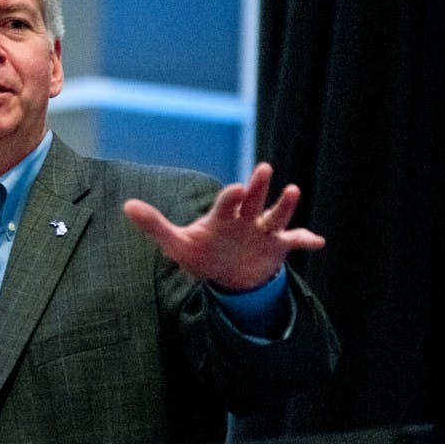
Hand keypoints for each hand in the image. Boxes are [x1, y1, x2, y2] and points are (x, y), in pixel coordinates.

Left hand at [123, 163, 324, 290]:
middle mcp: (245, 219)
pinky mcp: (278, 247)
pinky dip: (306, 240)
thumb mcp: (177, 243)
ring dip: (284, 206)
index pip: (226, 204)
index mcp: (222, 216)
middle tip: (264, 169)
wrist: (227, 274)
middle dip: (257, 187)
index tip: (233, 188)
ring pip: (275, 217)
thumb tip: (126, 206)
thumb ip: (154, 225)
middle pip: (253, 200)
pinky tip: (319, 241)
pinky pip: (294, 241)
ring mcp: (263, 232)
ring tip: (293, 191)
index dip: (230, 197)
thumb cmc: (202, 253)